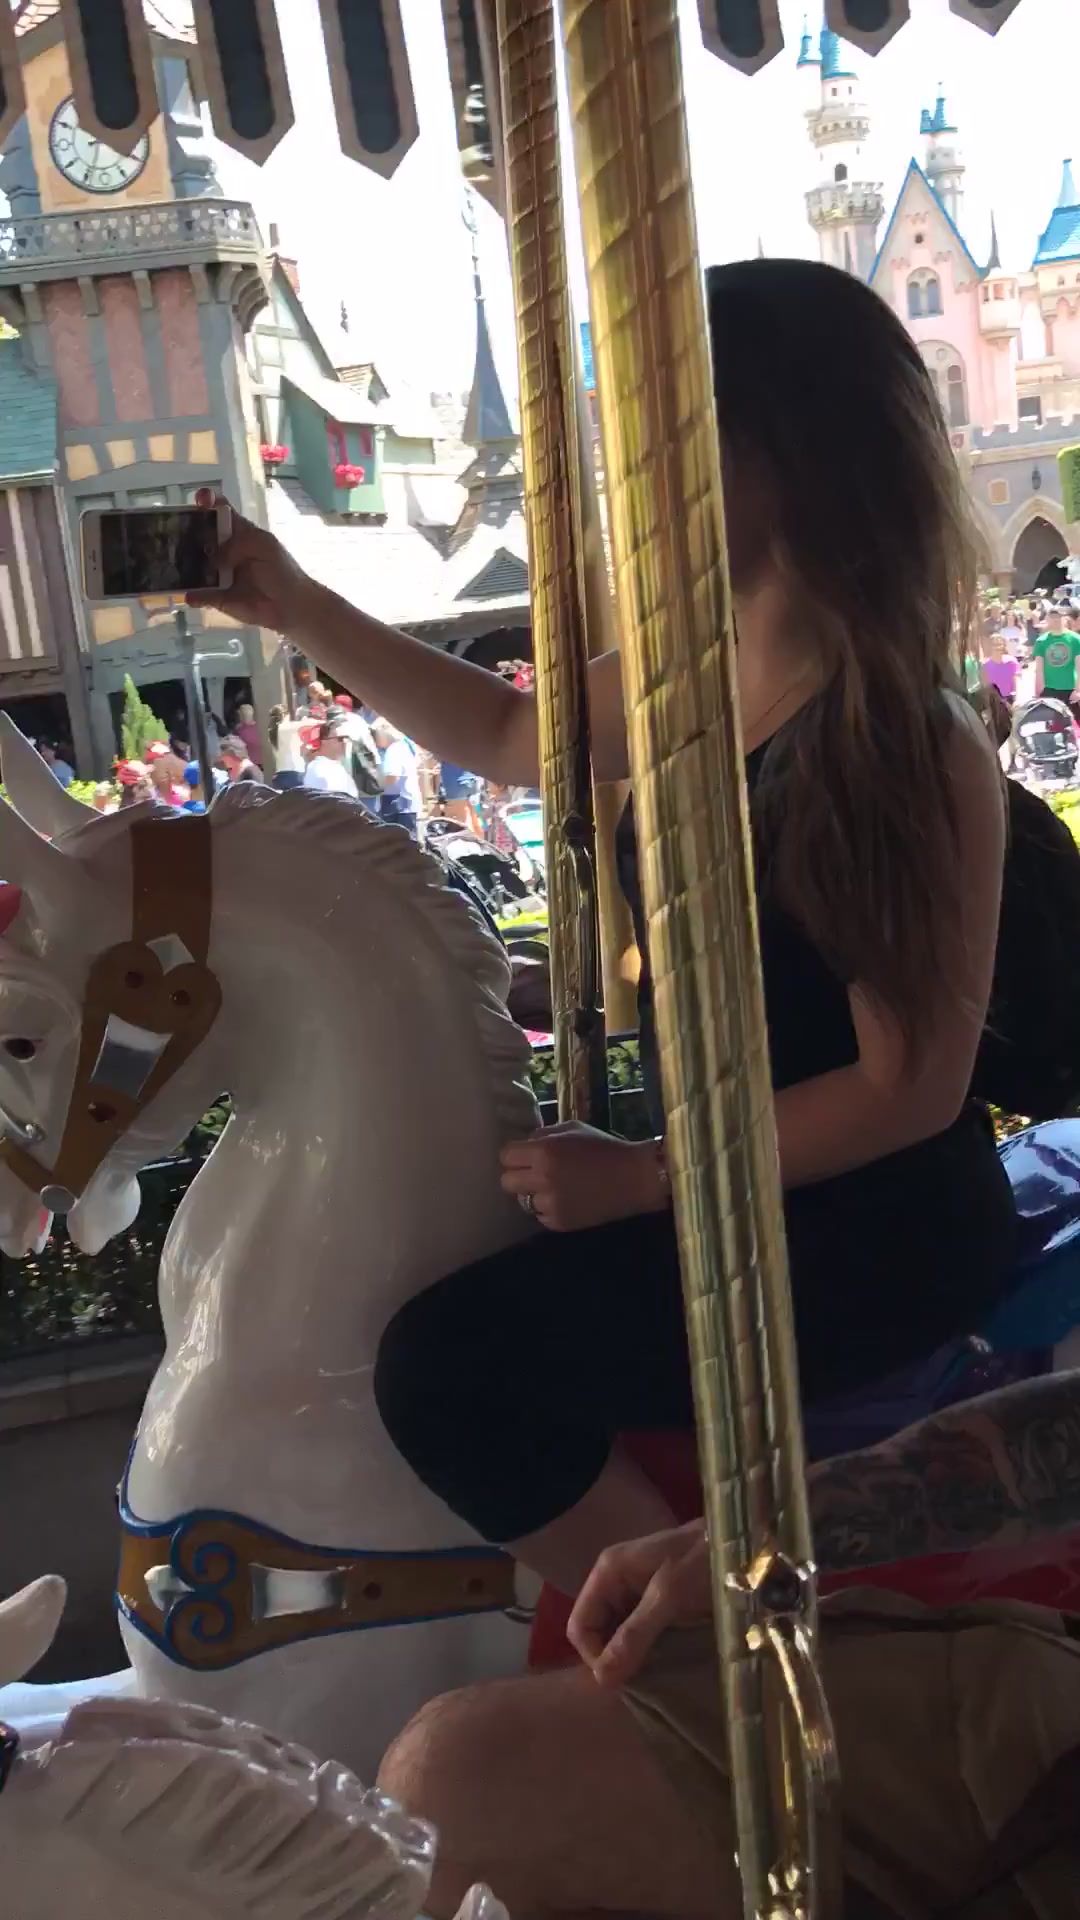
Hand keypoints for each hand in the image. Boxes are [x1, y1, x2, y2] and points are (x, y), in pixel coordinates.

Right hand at [187, 490, 315, 633]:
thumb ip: (238, 543)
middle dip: (186, 532)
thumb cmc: (281, 571)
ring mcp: (217, 573)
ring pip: (194, 565)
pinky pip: (200, 595)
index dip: (208, 502)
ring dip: (183, 563)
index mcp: (237, 532)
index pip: (219, 511)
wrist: (291, 606)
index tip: (200, 500)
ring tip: (171, 561)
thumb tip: (214, 557)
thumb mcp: (264, 546)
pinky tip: (188, 595)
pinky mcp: (217, 597)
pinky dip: (193, 595)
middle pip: (199, 536)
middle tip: (174, 532)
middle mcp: (223, 550)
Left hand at [499, 1121, 667, 1231]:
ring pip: (522, 1201)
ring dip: (534, 1194)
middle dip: (518, 1175)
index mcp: (544, 1152)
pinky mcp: (560, 1223)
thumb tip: (524, 1143)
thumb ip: (544, 1134)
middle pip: (506, 1181)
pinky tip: (566, 1199)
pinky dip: (548, 1208)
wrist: (634, 1178)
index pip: (505, 1156)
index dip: (515, 1155)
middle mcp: (542, 1179)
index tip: (525, 1156)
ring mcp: (551, 1204)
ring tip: (555, 1187)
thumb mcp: (573, 1129)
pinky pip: (540, 1215)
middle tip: (534, 1174)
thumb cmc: (604, 1148)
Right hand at [568, 1521, 708, 1686]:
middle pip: (596, 1631)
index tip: (622, 1680)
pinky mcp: (656, 1603)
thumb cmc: (703, 1562)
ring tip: (652, 1675)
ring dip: (629, 1657)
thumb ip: (634, 1635)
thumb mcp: (668, 1597)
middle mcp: (615, 1581)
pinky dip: (645, 1650)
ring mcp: (635, 1592)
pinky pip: (637, 1633)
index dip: (595, 1656)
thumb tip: (601, 1678)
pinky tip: (662, 1662)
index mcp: (608, 1572)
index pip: (580, 1625)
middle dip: (612, 1658)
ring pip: (617, 1635)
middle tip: (640, 1680)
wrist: (741, 1541)